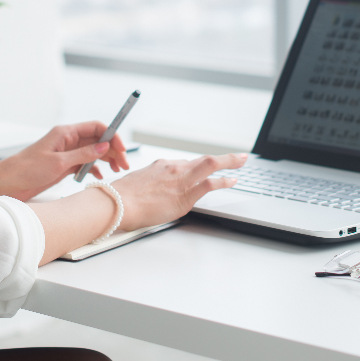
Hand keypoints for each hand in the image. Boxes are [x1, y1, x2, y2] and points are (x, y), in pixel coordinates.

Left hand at [0, 122, 131, 200]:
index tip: (122, 149)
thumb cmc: (28, 170)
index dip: (112, 136)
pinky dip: (94, 168)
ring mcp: (67, 153)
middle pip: (98, 140)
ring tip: (117, 171)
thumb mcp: (59, 163)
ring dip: (106, 159)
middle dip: (113, 150)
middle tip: (124, 165)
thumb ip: (84, 154)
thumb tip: (105, 145)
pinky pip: (85, 163)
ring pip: (93, 152)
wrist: (8, 183)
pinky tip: (100, 176)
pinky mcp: (64, 165)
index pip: (96, 127)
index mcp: (66, 133)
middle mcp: (68, 140)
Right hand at [112, 153, 247, 230]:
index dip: (201, 166)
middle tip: (238, 157)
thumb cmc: (122, 197)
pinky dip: (223, 181)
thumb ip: (150, 185)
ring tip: (242, 162)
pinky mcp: (185, 195)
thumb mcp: (136, 184)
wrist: (117, 203)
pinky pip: (209, 184)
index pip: (186, 164)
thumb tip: (151, 191)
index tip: (207, 167)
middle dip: (224, 158)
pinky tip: (232, 181)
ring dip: (229, 162)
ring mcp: (180, 180)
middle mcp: (173, 168)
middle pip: (203, 160)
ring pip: (210, 165)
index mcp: (161, 166)